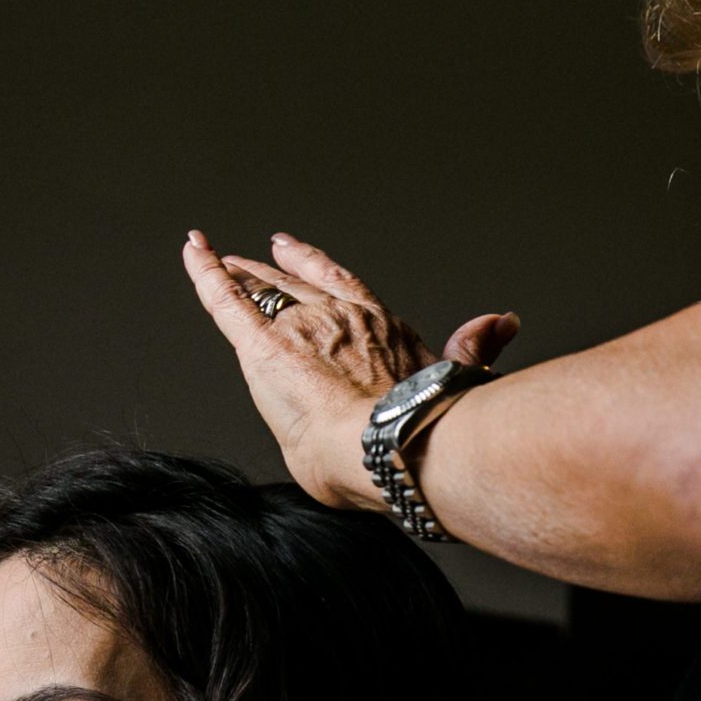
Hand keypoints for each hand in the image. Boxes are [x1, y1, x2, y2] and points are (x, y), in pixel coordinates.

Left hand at [182, 230, 519, 509]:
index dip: (315, 267)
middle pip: (297, 289)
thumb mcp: (456, 382)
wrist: (395, 450)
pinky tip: (194, 250)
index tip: (294, 250)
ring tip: (216, 262)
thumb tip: (505, 322)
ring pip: (262, 296)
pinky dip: (206, 271)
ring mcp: (302, 330)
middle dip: (271, 273)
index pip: (341, 288)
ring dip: (238, 277)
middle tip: (250, 259)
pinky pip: (228, 300)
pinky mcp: (265, 349)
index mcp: (382, 330)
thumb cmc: (428, 434)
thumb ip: (471, 351)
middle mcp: (342, 319)